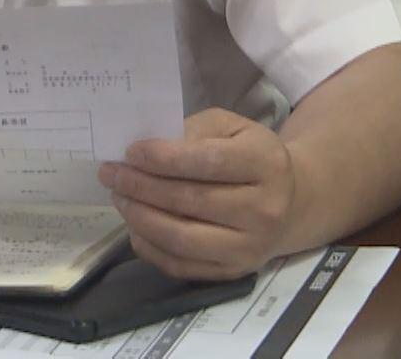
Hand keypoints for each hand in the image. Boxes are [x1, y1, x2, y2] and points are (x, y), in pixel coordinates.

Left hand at [98, 108, 306, 279]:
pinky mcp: (233, 272)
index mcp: (266, 164)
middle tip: (111, 173)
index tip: (131, 152)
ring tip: (119, 197)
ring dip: (140, 217)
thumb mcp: (230, 127)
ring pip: (181, 238)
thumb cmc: (249, 156)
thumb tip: (146, 150)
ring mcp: (250, 247)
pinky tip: (134, 225)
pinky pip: (181, 266)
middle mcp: (264, 210)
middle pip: (190, 201)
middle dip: (141, 186)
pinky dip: (149, 246)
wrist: (289, 202)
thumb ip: (192, 131)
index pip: (208, 162)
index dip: (164, 158)